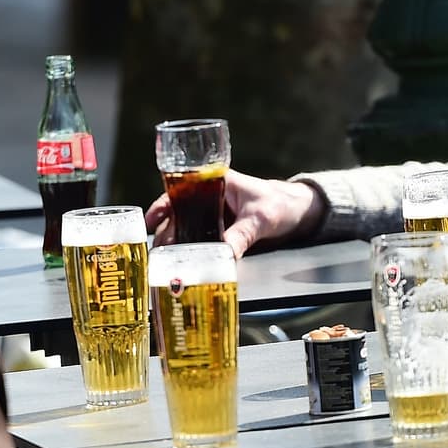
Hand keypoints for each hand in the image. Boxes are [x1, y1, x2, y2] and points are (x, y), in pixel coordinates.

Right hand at [145, 169, 323, 256]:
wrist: (298, 214)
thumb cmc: (280, 204)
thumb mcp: (260, 219)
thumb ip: (242, 235)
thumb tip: (226, 255)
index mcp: (215, 182)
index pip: (179, 191)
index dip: (161, 206)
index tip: (149, 222)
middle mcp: (209, 198)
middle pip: (178, 215)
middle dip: (165, 234)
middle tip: (159, 254)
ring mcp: (213, 216)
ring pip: (186, 230)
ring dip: (176, 246)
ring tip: (167, 264)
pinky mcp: (220, 233)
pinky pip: (201, 242)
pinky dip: (192, 252)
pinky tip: (185, 265)